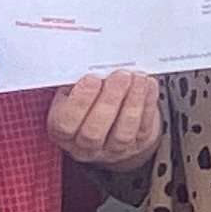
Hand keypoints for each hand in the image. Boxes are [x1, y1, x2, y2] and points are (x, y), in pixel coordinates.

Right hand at [49, 69, 165, 172]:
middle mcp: (85, 146)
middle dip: (109, 100)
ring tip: (136, 78)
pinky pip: (143, 128)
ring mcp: (112, 149)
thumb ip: (75, 80)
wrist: (111, 114)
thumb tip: (87, 62)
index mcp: (63, 131)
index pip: (65, 123)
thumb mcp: (72, 89)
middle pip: (94, 131)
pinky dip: (147, 104)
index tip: (91, 78)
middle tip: (119, 76)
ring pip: (122, 133)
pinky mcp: (136, 145)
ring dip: (132, 102)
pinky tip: (147, 85)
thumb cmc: (88, 98)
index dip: (79, 102)